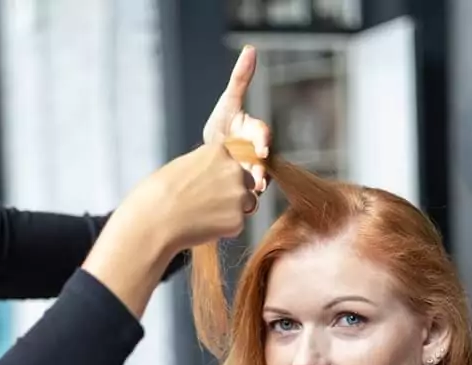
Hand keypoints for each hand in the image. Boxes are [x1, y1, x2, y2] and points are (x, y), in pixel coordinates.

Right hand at [121, 143, 254, 253]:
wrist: (154, 221)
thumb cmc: (157, 194)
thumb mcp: (181, 166)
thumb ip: (204, 167)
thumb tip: (213, 178)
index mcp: (219, 151)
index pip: (232, 163)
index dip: (219, 178)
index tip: (204, 188)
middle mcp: (234, 169)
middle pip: (246, 182)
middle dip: (232, 193)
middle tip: (207, 205)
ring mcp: (238, 195)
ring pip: (247, 204)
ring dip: (232, 211)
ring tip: (204, 217)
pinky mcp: (238, 220)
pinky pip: (237, 225)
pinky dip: (224, 229)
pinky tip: (203, 227)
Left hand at [203, 45, 270, 192]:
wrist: (208, 154)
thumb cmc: (222, 124)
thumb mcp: (228, 101)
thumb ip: (240, 78)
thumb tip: (250, 50)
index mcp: (253, 132)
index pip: (262, 133)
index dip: (263, 140)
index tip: (262, 149)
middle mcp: (256, 153)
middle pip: (263, 162)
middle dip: (262, 170)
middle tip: (259, 180)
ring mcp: (251, 171)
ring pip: (257, 181)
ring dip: (254, 188)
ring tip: (250, 194)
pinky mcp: (243, 188)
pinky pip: (247, 196)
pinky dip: (242, 201)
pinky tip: (235, 206)